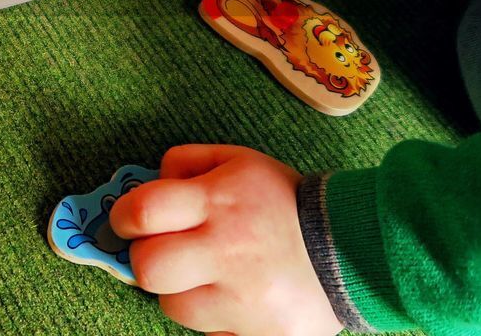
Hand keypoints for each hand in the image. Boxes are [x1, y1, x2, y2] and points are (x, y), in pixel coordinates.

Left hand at [113, 145, 342, 335]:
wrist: (356, 249)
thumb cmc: (285, 202)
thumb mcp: (238, 162)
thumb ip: (187, 163)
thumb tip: (150, 182)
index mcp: (220, 202)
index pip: (143, 211)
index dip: (124, 217)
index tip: (130, 222)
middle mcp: (229, 251)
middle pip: (148, 268)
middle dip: (147, 260)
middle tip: (165, 253)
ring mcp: (244, 300)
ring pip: (174, 307)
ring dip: (182, 292)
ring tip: (212, 276)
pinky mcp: (259, 335)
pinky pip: (210, 333)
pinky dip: (215, 318)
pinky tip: (236, 299)